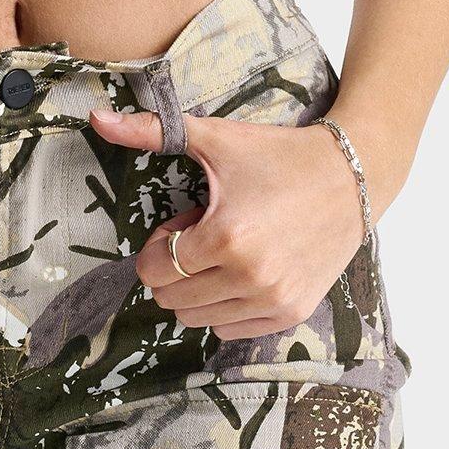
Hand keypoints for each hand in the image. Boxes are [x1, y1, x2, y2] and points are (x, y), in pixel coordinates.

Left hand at [89, 107, 371, 341]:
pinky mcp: (290, 313)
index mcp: (226, 237)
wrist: (352, 176)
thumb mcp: (216, 139)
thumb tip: (95, 118)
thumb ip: (153, 131)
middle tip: (204, 236)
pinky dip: (226, 308)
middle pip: (171, 299)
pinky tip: (246, 272)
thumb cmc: (279, 156)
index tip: (182, 224)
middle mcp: (250, 276)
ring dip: (198, 290)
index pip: (154, 269)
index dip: (158, 247)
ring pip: (197, 319)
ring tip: (226, 252)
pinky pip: (229, 330)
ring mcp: (272, 300)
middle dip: (175, 269)